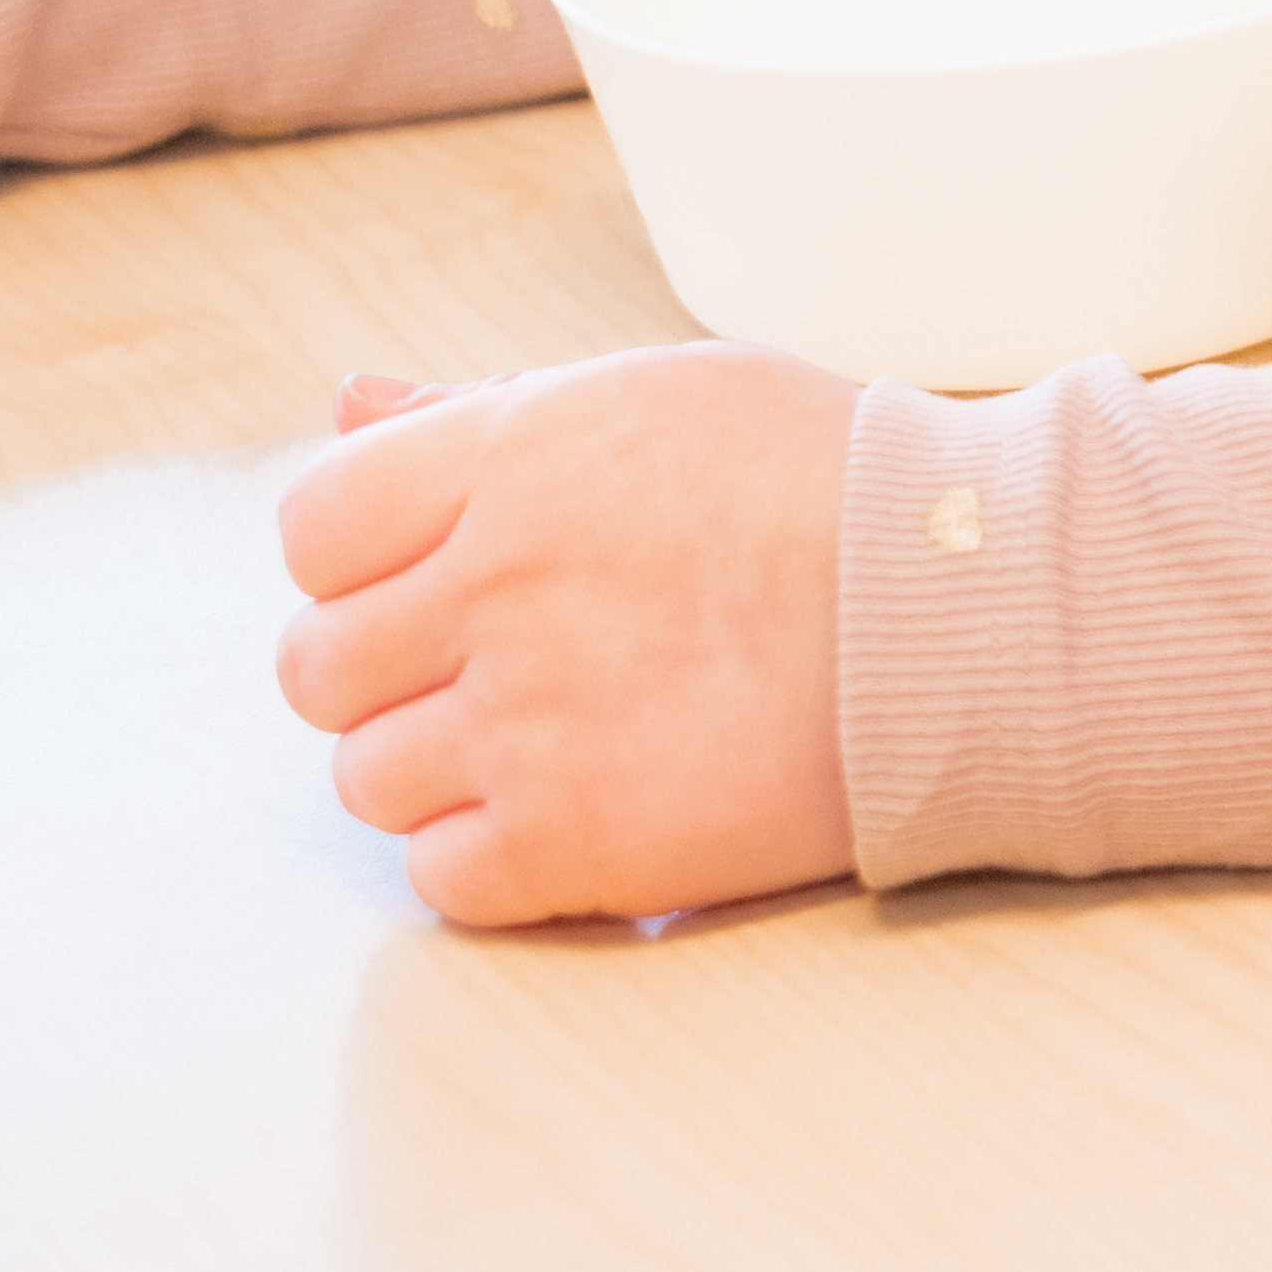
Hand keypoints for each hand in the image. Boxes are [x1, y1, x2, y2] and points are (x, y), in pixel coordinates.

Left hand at [273, 345, 857, 926]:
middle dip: (387, 674)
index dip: (360, 562)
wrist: (959, 613)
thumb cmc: (818, 487)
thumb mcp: (652, 396)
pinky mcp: (572, 841)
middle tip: (492, 670)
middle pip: (318, 668)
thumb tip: (346, 406)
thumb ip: (484, 410)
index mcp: (507, 460)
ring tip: (555, 739)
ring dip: (441, 770)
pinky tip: (581, 807)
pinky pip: (437, 875)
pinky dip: (490, 857)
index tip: (435, 582)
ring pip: (368, 780)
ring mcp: (528, 722)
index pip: (312, 528)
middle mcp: (496, 587)